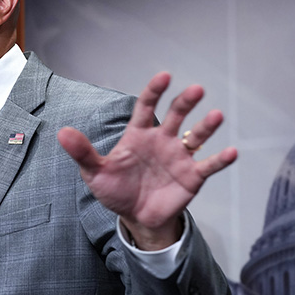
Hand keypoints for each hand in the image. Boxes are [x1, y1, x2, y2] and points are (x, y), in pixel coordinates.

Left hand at [58, 72, 236, 249]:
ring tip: (216, 116)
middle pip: (176, 116)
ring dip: (206, 127)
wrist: (136, 218)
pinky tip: (233, 152)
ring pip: (196, 137)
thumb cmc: (116, 190)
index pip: (146, 107)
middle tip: (196, 90)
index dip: (154, 91)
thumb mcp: (95, 173)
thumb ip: (83, 152)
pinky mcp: (192, 177)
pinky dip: (221, 160)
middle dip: (185, 102)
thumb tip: (62, 132)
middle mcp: (162, 141)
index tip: (164, 76)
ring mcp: (179, 157)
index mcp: (139, 135)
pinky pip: (208, 166)